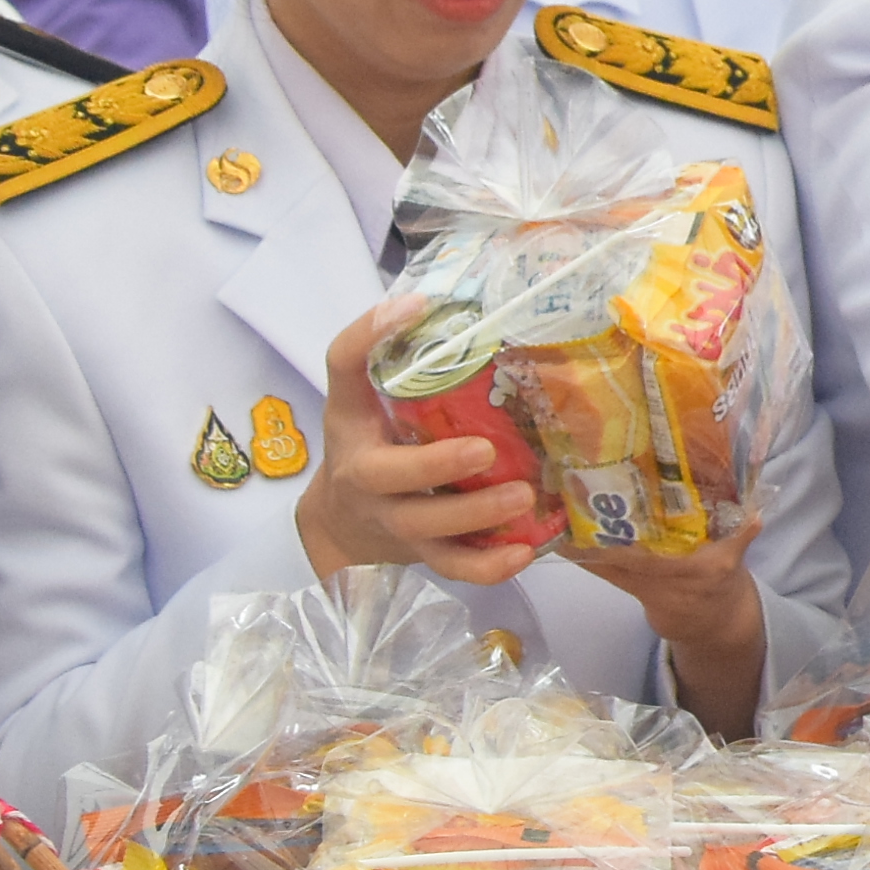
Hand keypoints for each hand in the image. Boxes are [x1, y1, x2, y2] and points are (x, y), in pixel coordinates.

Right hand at [295, 294, 551, 591]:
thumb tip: (425, 300)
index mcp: (354, 424)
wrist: (343, 524)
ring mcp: (398, 523)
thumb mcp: (359, 399)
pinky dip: (489, 566)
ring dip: (477, 518)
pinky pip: (455, 568)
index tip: (417, 307)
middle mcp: (369, 479)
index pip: (345, 370)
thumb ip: (384, 353)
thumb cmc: (366, 446)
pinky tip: (526, 551)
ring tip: (524, 496)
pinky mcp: (424, 556)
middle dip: (437, 465)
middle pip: (392, 476)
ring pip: (430, 530)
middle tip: (484, 449)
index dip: (369, 336)